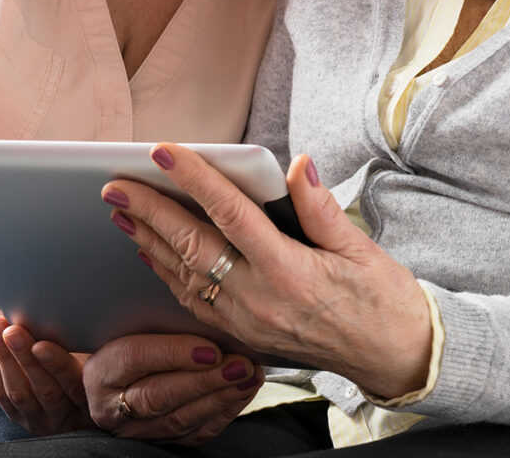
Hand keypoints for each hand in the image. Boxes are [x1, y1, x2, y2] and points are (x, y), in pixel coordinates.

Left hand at [0, 316, 93, 434]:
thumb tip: (87, 315)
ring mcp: (43, 421)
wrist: (88, 403)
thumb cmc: (100, 370)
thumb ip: (98, 349)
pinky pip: (5, 400)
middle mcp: (66, 417)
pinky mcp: (24, 420)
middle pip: (44, 389)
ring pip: (20, 394)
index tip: (41, 344)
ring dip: (5, 359)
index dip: (57, 365)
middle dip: (25, 358)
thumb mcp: (103, 363)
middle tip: (12, 331)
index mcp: (91, 403)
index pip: (74, 384)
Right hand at [83, 333, 262, 442]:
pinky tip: (242, 393)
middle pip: (160, 394)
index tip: (210, 348)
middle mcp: (113, 405)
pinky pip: (193, 433)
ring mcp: (136, 428)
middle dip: (205, 380)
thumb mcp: (126, 326)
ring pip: (180, 418)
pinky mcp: (159, 441)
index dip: (174, 353)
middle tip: (240, 365)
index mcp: (101, 370)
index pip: (135, 358)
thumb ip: (153, 319)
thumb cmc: (122, 341)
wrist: (110, 381)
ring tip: (248, 376)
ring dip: (220, 397)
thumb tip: (198, 303)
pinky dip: (222, 413)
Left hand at [103, 145, 432, 399]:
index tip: (164, 152)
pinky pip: (196, 303)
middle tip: (116, 184)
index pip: (229, 214)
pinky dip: (169, 274)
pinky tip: (152, 255)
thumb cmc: (382, 298)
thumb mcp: (360, 246)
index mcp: (288, 270)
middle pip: (193, 246)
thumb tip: (297, 165)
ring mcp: (247, 322)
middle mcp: (260, 299)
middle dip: (150, 212)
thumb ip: (320, 207)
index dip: (194, 179)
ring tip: (121, 213)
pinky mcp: (245, 335)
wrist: (394, 357)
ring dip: (149, 242)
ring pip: (186, 276)